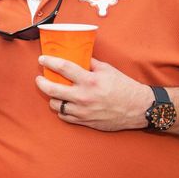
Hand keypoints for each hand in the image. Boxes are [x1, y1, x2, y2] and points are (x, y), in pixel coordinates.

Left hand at [36, 57, 152, 131]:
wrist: (139, 108)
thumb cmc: (124, 87)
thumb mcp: (108, 70)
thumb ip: (90, 63)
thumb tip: (77, 56)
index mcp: (90, 81)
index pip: (63, 68)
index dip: (49, 62)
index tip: (42, 59)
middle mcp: (84, 96)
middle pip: (51, 90)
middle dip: (41, 82)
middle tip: (40, 78)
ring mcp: (83, 111)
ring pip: (56, 105)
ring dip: (53, 98)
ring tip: (55, 92)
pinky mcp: (85, 121)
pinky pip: (64, 117)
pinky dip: (62, 110)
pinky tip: (64, 104)